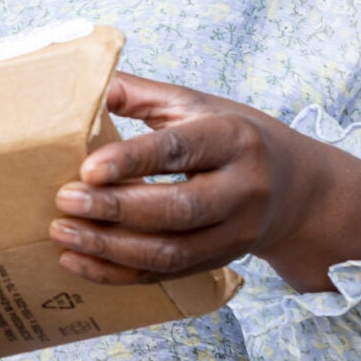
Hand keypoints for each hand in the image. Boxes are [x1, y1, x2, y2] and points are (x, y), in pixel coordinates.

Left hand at [49, 74, 360, 294]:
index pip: (180, 151)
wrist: (297, 190)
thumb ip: (141, 95)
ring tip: (62, 232)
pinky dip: (117, 274)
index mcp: (234, 139)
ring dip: (110, 248)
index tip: (87, 168)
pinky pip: (165, 275)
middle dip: (116, 209)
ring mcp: (234, 233)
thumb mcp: (198, 105)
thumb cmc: (235, 137)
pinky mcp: (219, 262)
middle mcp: (242, 189)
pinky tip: (78, 261)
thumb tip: (83, 84)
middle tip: (65, 200)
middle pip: (178, 208)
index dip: (133, 161)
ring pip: (171, 252)